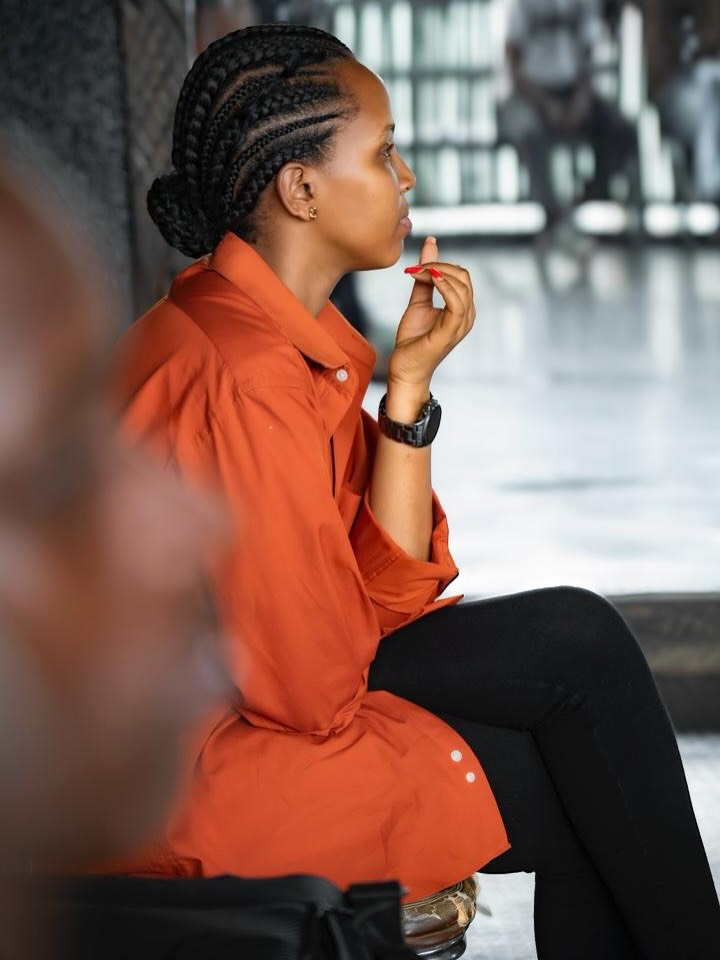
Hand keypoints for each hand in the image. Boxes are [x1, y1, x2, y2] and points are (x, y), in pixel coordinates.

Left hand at [387, 236, 475, 392]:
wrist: (405, 367)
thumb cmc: (413, 340)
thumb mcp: (418, 302)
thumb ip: (424, 278)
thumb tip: (430, 246)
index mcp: (461, 308)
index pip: (460, 275)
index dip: (438, 265)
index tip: (415, 267)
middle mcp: (467, 315)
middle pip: (463, 276)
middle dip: (438, 266)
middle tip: (415, 269)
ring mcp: (461, 324)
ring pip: (461, 285)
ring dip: (437, 272)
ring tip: (417, 274)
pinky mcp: (452, 331)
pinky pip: (456, 302)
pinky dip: (443, 286)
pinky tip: (428, 279)